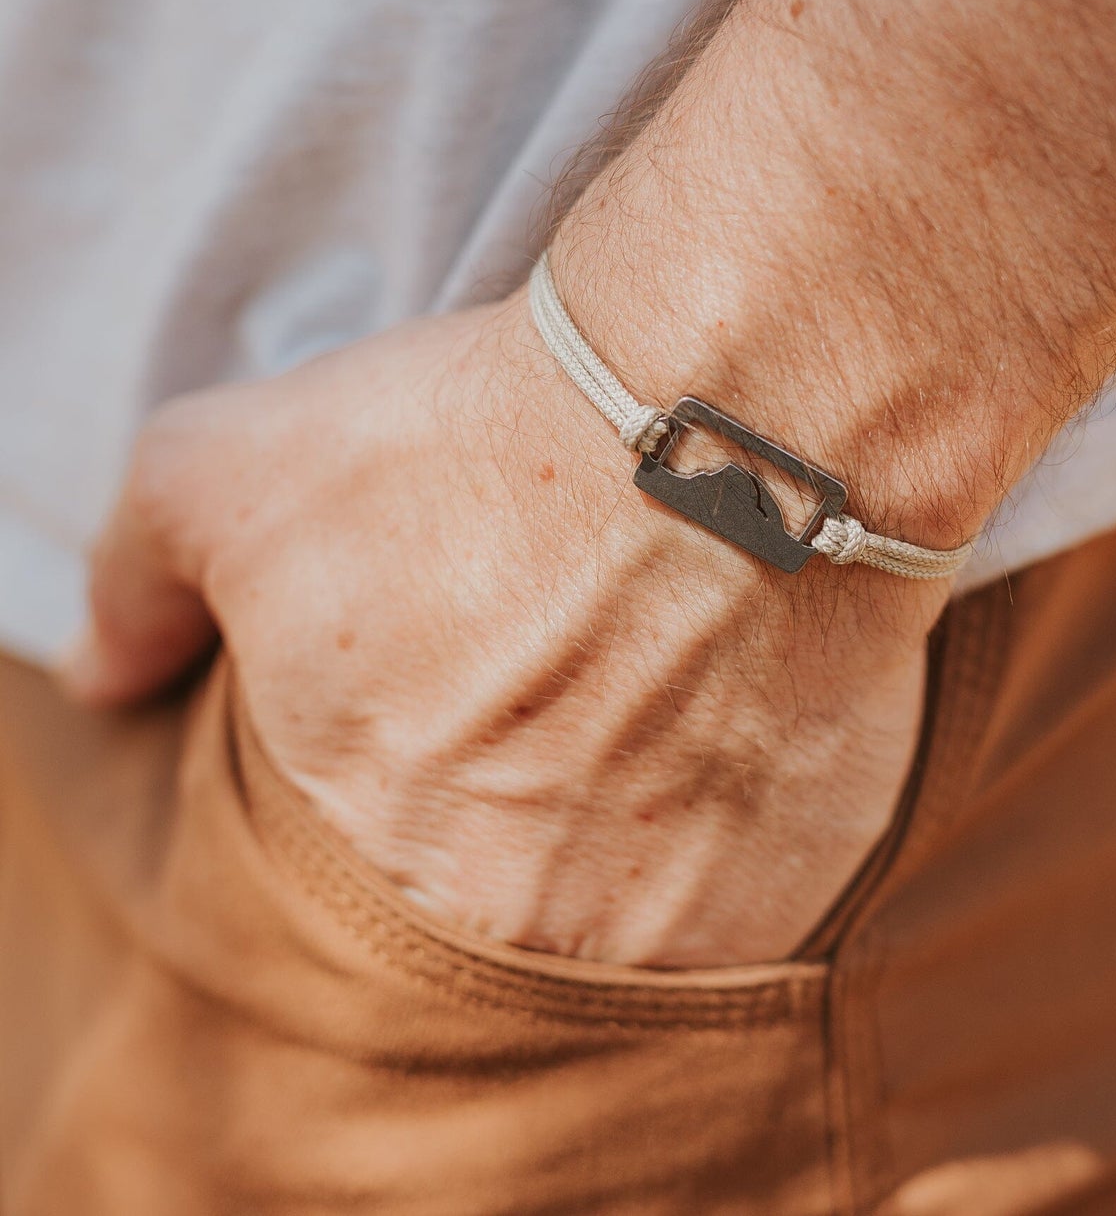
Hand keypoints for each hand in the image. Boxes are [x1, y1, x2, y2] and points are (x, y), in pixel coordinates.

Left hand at [61, 287, 947, 966]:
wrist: (731, 414)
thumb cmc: (479, 434)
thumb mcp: (241, 463)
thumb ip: (141, 577)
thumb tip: (103, 668)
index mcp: (362, 845)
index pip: (350, 848)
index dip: (398, 744)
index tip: (455, 666)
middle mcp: (514, 922)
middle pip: (487, 885)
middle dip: (506, 790)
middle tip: (556, 672)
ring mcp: (665, 925)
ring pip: (617, 903)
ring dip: (621, 818)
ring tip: (651, 687)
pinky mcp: (788, 891)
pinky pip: (741, 898)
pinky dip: (727, 827)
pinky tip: (730, 720)